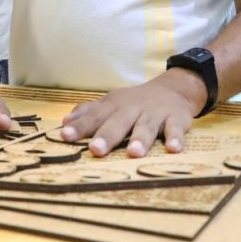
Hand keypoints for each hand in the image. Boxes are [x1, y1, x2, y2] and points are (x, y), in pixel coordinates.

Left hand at [60, 70, 202, 157]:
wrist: (173, 88)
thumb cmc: (135, 102)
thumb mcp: (112, 102)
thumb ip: (89, 112)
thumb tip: (64, 122)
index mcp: (115, 105)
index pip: (95, 116)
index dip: (81, 126)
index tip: (65, 136)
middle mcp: (133, 108)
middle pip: (119, 122)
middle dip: (107, 135)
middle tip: (96, 149)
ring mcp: (155, 113)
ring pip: (146, 126)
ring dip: (140, 138)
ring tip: (134, 153)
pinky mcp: (176, 119)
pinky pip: (176, 129)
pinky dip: (176, 138)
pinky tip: (173, 149)